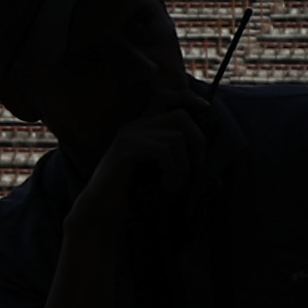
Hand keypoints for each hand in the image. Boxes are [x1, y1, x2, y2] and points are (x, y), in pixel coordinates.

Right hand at [90, 95, 208, 193]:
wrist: (101, 209)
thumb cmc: (130, 194)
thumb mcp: (155, 169)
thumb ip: (172, 152)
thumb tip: (202, 146)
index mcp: (140, 128)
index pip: (165, 98)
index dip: (188, 99)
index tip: (206, 108)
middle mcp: (134, 126)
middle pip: (180, 116)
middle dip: (197, 140)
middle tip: (197, 166)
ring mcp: (130, 135)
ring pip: (176, 138)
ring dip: (184, 165)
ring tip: (175, 185)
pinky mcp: (127, 147)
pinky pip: (164, 152)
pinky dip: (173, 171)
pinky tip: (167, 186)